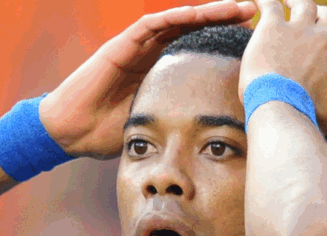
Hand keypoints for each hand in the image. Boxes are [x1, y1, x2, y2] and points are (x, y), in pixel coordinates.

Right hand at [39, 1, 256, 159]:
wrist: (72, 131)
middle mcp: (150, 52)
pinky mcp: (120, 45)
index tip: (254, 39)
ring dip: (206, 12)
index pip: (198, 47)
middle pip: (192, 28)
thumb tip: (212, 130)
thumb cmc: (106, 132)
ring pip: (176, 21)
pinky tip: (197, 13)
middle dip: (223, 18)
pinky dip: (174, 17)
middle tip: (254, 12)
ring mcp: (135, 46)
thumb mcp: (152, 122)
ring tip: (236, 7)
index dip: (225, 40)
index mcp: (160, 69)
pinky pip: (149, 24)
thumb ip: (175, 115)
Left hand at [238, 0, 326, 133]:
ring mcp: (298, 30)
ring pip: (304, 5)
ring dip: (297, 2)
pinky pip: (271, 4)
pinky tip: (260, 2)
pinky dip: (265, 1)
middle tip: (312, 16)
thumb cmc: (307, 115)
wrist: (279, 107)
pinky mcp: (272, 28)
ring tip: (287, 2)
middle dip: (322, 15)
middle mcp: (323, 39)